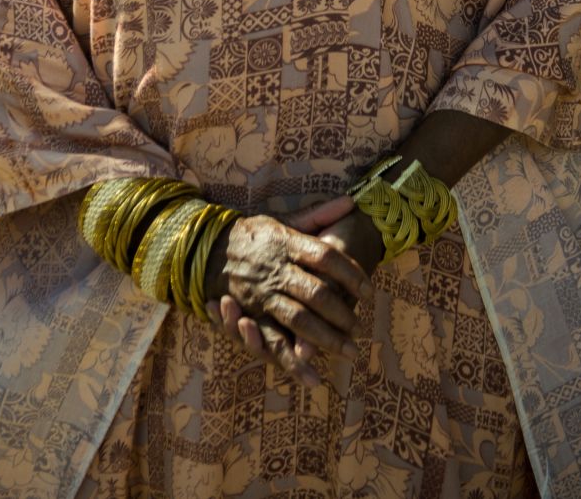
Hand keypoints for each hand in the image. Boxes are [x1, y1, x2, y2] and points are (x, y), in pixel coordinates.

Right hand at [203, 196, 370, 388]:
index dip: (351, 273)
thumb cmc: (256, 235)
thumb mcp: (284, 220)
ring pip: (299, 320)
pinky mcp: (252, 316)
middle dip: (343, 313)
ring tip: (349, 351)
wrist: (210, 248)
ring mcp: (263, 295)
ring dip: (327, 338)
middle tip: (362, 328)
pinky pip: (273, 342)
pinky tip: (314, 378)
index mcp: (287, 243)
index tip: (370, 290)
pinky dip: (293, 362)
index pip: (326, 257)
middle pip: (316, 293)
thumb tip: (351, 202)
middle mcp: (276, 270)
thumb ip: (318, 215)